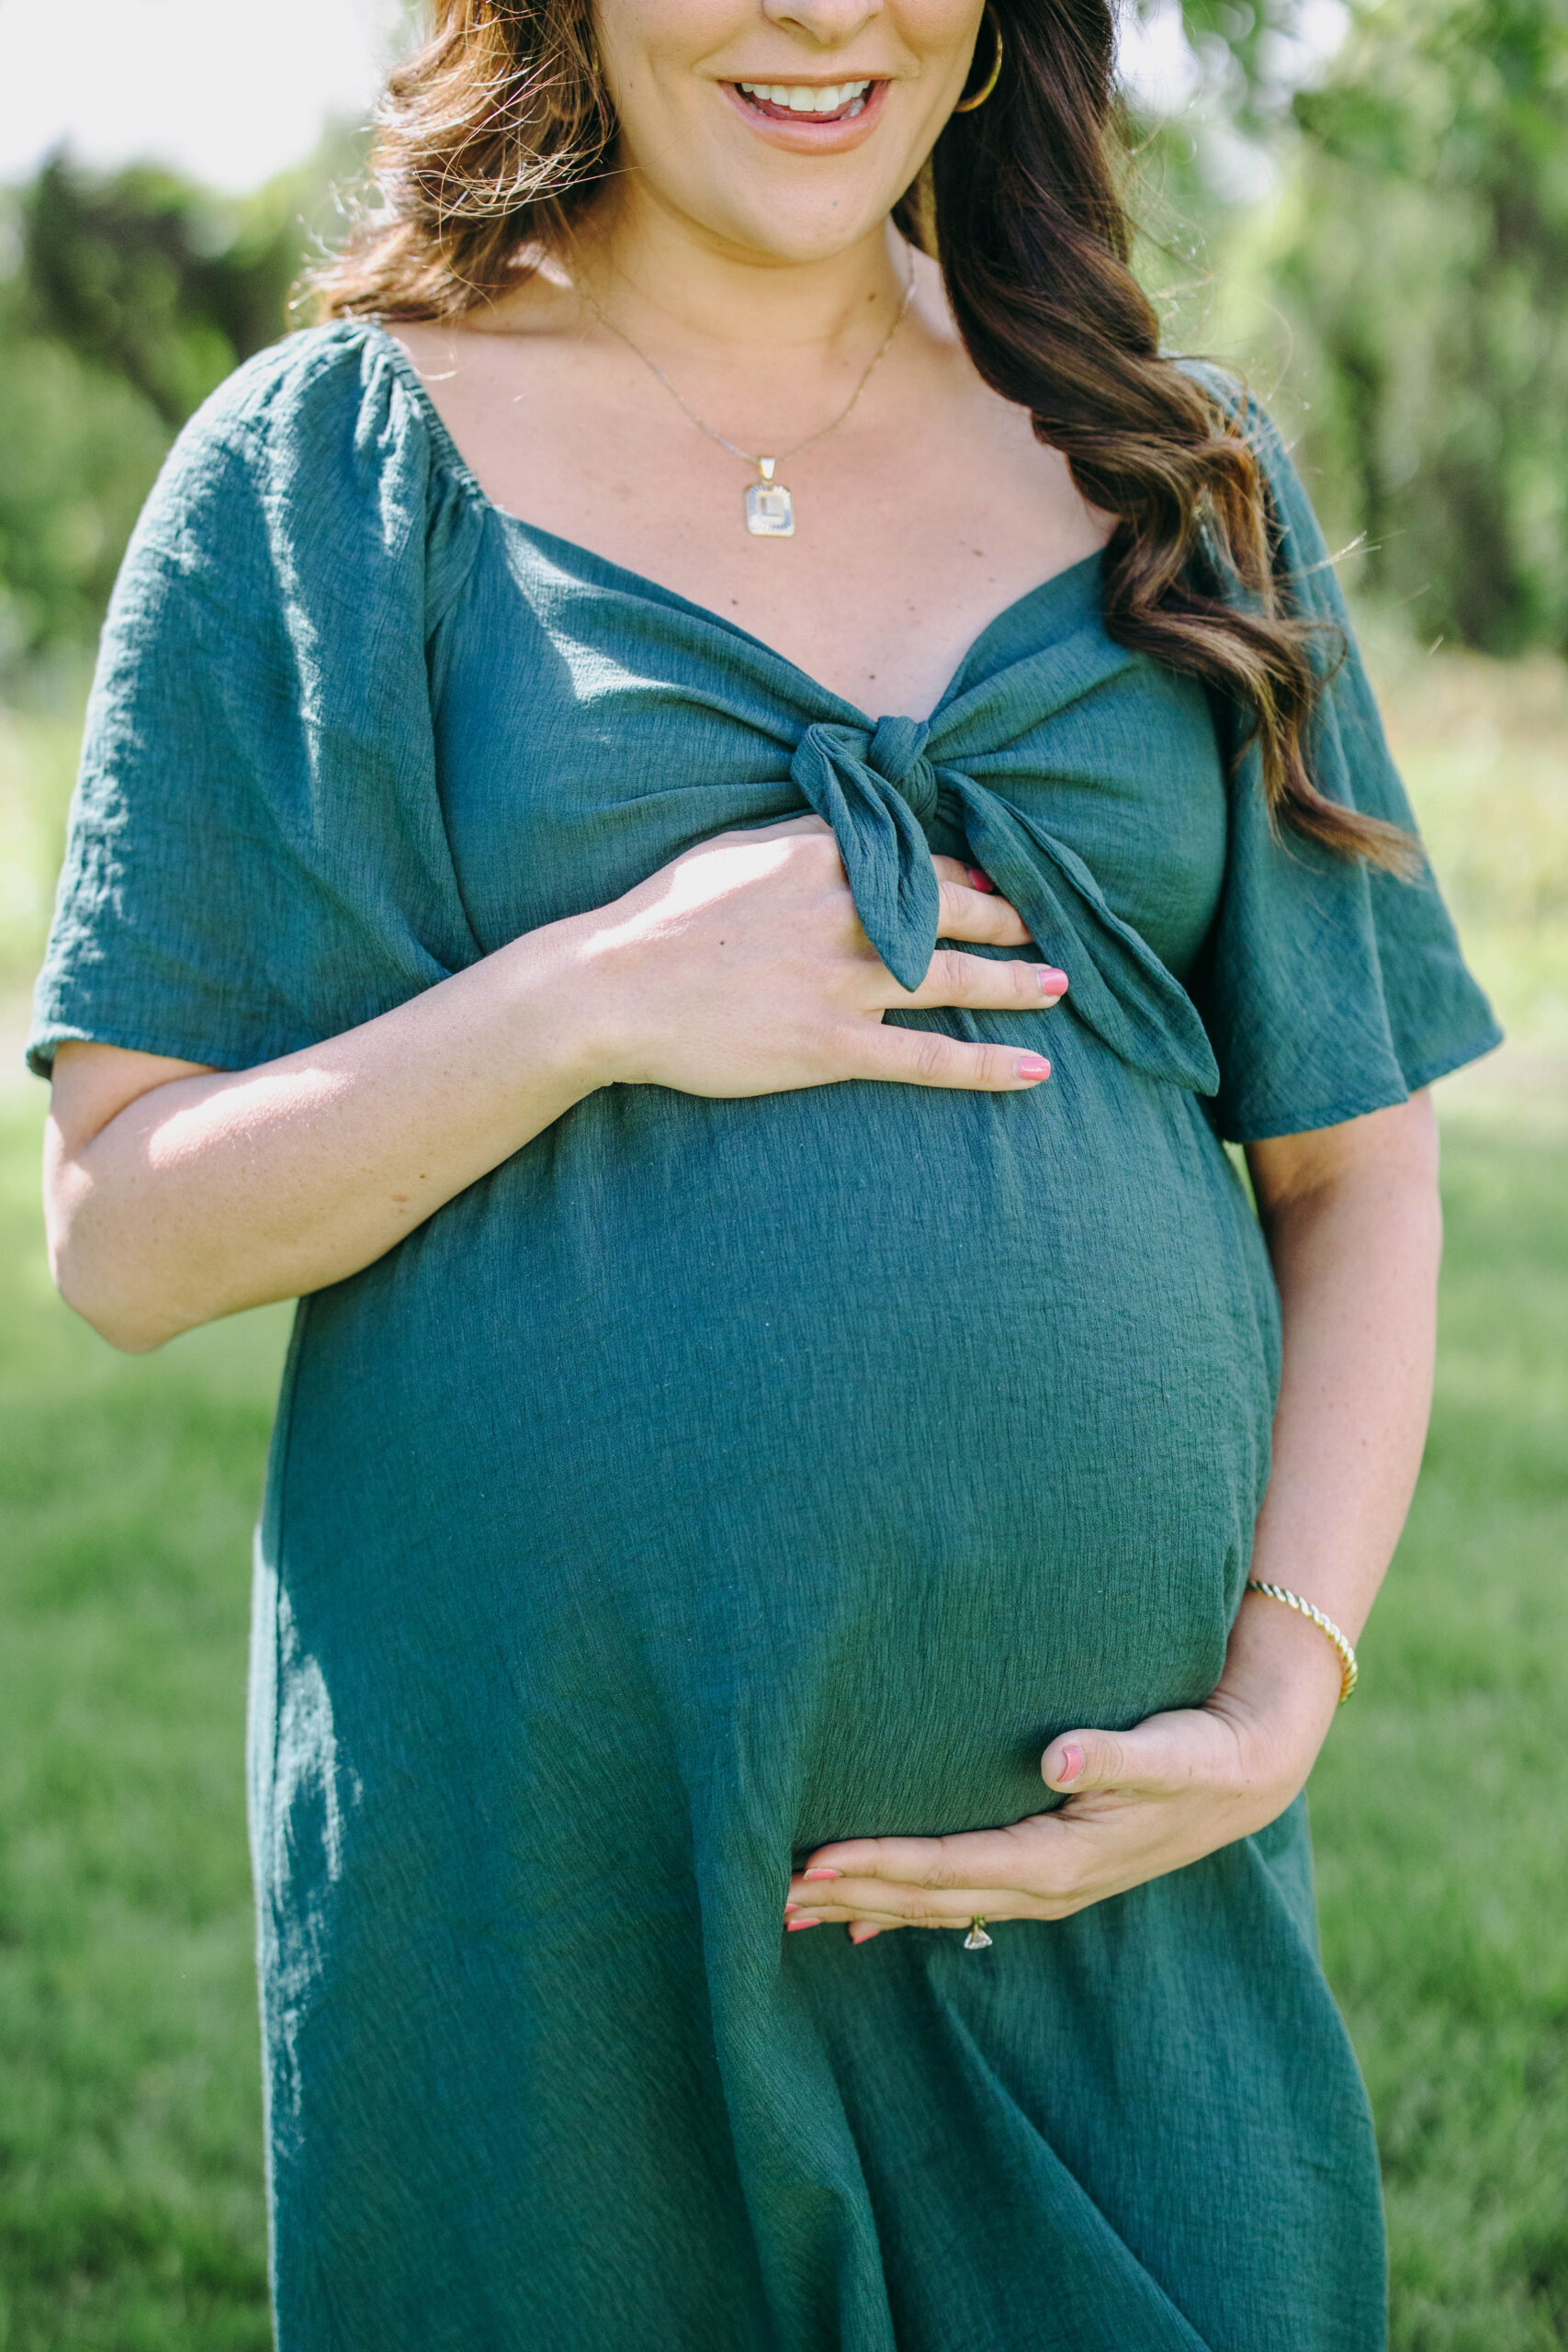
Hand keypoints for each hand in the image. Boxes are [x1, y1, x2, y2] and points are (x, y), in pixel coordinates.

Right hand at [570, 817, 1065, 1096]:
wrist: (609, 989)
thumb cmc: (660, 917)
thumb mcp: (733, 852)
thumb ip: (799, 843)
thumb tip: (847, 836)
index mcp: (821, 861)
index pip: (915, 866)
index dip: (964, 883)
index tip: (994, 893)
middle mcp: (844, 917)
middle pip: (949, 918)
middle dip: (1007, 925)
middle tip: (1050, 934)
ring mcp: (841, 984)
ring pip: (952, 983)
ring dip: (1014, 984)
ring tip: (1057, 988)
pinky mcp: (829, 1047)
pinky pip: (925, 1058)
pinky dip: (983, 1065)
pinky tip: (1032, 1070)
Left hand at [784, 1590, 1344, 1941]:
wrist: (1249, 1771)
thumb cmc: (1204, 1751)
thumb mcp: (1172, 1749)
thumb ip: (1117, 1754)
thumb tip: (1060, 1756)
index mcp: (1062, 1858)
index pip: (950, 1868)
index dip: (881, 1866)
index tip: (815, 1860)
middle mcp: (1045, 1883)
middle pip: (928, 1899)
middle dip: (849, 1896)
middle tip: (767, 1894)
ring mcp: (1044, 1884)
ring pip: (936, 1906)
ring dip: (864, 1906)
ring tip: (788, 1908)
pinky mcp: (1045, 1870)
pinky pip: (960, 1899)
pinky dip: (904, 1909)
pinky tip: (858, 1924)